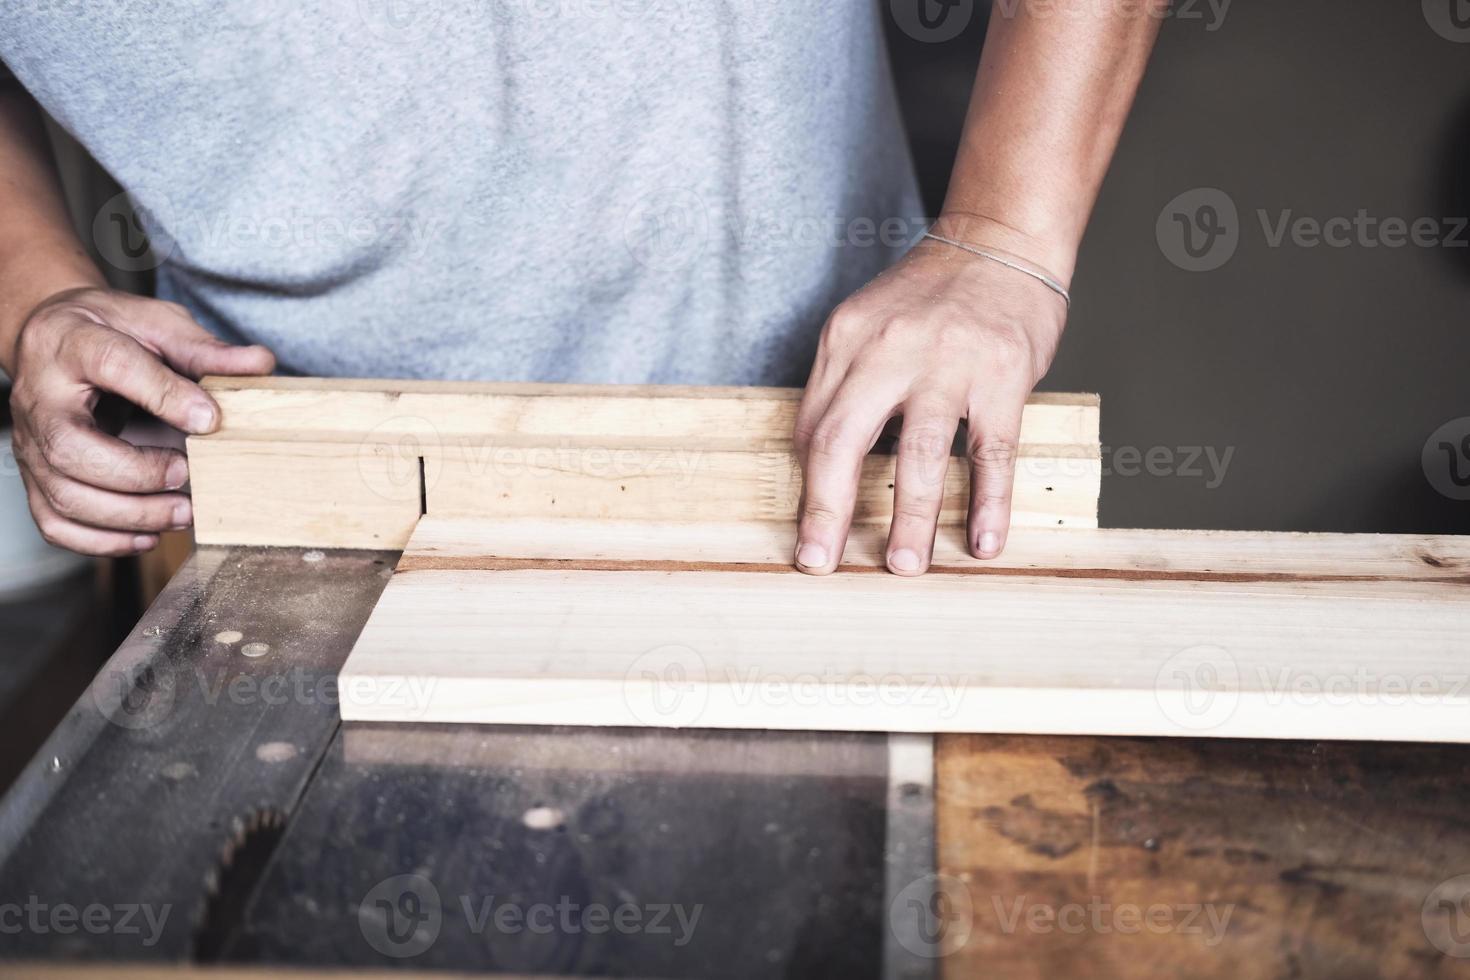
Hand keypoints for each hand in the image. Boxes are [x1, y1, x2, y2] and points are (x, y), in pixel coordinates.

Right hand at [9, 287, 273, 554]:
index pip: (112, 365)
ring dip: (129, 516)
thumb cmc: (110, 332)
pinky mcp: (35, 477)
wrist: (55, 343)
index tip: (210, 420)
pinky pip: (55, 523)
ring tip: (183, 512)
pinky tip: (148, 535)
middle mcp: (41, 399)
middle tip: (187, 475)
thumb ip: (204, 349)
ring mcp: (31, 443)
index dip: (163, 394)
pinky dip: (102, 541)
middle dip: (137, 474)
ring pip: (64, 496)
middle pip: (70, 448)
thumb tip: (260, 363)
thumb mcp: (156, 325)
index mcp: (72, 343)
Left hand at [793, 231, 1068, 574]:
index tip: (807, 539)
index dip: (808, 491)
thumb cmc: (930, 299)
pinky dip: (988, 502)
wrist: (1000, 242)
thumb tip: (816, 465)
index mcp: (846, 341)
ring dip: (911, 518)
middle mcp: (890, 350)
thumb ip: (842, 388)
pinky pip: (992, 451)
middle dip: (828, 512)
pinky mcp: (1003, 374)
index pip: (813, 428)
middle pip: (844, 441)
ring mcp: (949, 362)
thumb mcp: (867, 327)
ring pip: (921, 454)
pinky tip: (982, 542)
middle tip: (822, 563)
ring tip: (906, 566)